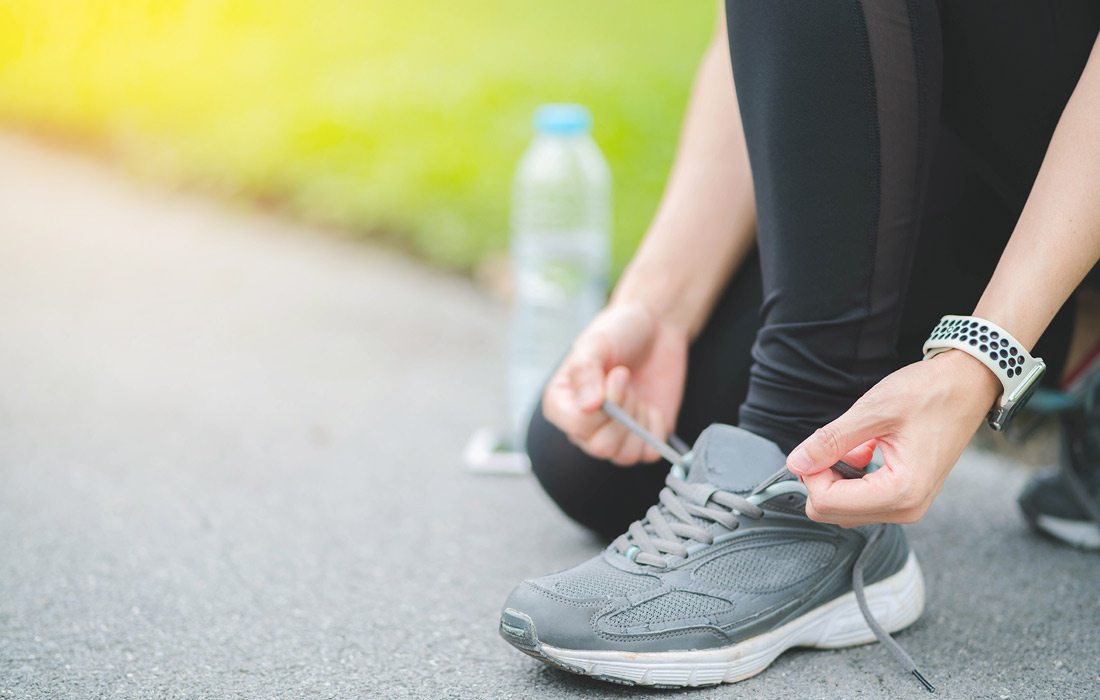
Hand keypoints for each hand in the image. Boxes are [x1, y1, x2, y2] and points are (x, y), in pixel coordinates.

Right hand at [542, 302, 688, 465]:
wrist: (655, 327)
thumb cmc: (618, 332)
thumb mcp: (596, 343)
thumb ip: (585, 372)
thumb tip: (588, 406)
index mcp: (562, 403)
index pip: (577, 426)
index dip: (604, 406)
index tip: (617, 374)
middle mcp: (583, 426)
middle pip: (601, 447)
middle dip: (624, 413)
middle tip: (627, 379)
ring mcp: (613, 435)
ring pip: (624, 456)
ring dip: (639, 420)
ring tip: (636, 392)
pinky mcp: (641, 439)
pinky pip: (649, 454)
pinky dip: (656, 429)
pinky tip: (650, 406)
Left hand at [786, 350, 1001, 526]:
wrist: (968, 385)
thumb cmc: (930, 393)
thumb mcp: (874, 410)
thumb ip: (831, 440)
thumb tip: (797, 463)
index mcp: (902, 492)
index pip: (828, 503)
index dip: (812, 473)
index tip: (820, 444)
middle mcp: (907, 508)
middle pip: (832, 512)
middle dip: (823, 477)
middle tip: (836, 442)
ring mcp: (908, 505)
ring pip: (844, 507)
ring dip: (838, 475)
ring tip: (858, 443)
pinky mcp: (905, 496)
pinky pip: (861, 498)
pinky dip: (852, 475)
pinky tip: (865, 449)